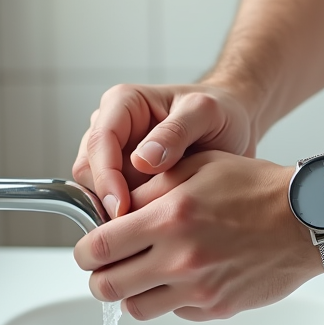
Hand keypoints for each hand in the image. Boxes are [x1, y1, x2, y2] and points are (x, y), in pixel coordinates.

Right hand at [72, 83, 255, 219]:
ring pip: (96, 189)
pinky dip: (130, 214)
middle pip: (89, 170)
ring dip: (119, 208)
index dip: (105, 177)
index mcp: (122, 103)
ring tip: (155, 219)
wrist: (234, 126)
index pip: (99, 142)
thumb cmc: (220, 112)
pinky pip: (114, 202)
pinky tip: (156, 220)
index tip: (122, 206)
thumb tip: (141, 160)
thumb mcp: (206, 113)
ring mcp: (114, 154)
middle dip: (109, 197)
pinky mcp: (123, 178)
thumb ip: (176, 131)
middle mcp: (111, 127)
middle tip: (140, 222)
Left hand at [73, 152, 323, 320]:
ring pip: (136, 308)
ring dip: (133, 293)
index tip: (88, 249)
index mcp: (169, 217)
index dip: (84, 251)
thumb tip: (111, 209)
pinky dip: (171, 300)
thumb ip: (149, 189)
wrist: (306, 220)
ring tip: (144, 275)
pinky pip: (175, 313)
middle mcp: (180, 257)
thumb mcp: (196, 167)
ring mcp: (199, 288)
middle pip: (108, 287)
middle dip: (99, 277)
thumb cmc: (255, 188)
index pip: (98, 248)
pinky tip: (184, 278)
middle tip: (106, 268)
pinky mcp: (217, 308)